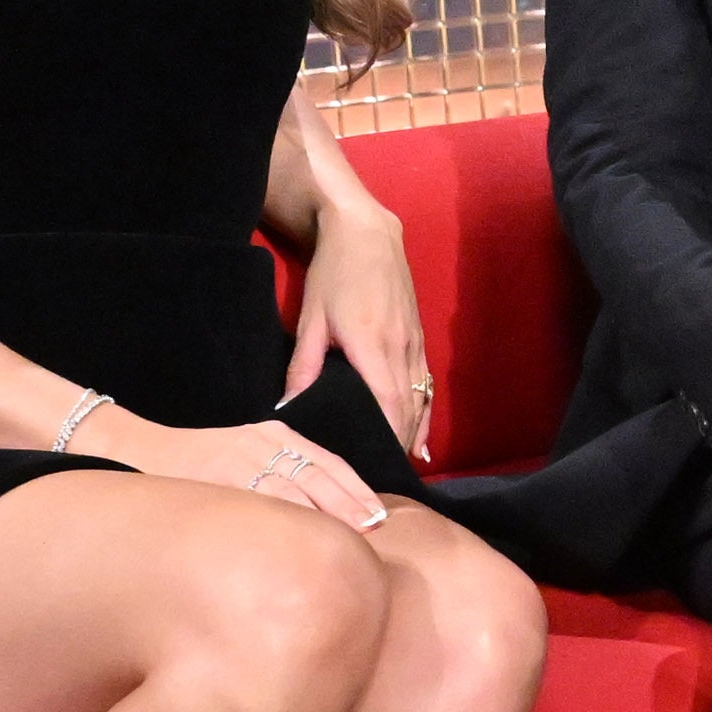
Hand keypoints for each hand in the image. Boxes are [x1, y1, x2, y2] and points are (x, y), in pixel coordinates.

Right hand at [105, 410, 387, 529]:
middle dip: (349, 506)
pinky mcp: (216, 482)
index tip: (379, 514)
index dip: (356, 489)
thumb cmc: (198, 458)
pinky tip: (298, 545)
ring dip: (322, 518)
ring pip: (293, 493)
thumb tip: (327, 509)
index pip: (328, 462)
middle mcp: (262, 443)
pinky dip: (282, 524)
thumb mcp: (247, 449)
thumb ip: (283, 469)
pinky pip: (257, 505)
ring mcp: (238, 462)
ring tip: (347, 543)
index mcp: (275, 434)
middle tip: (375, 531)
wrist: (137, 450)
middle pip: (318, 478)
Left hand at [280, 200, 434, 466]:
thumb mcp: (310, 318)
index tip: (377, 466)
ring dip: (414, 432)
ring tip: (402, 466)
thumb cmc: (333, 273)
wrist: (367, 234)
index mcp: (372, 344)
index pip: (386, 403)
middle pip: (407, 407)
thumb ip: (303, 365)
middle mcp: (400, 347)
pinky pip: (425, 383)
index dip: (387, 437)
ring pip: (420, 397)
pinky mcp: (418, 336)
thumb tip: (286, 406)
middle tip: (383, 477)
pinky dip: (424, 412)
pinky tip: (421, 436)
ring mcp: (414, 342)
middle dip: (399, 443)